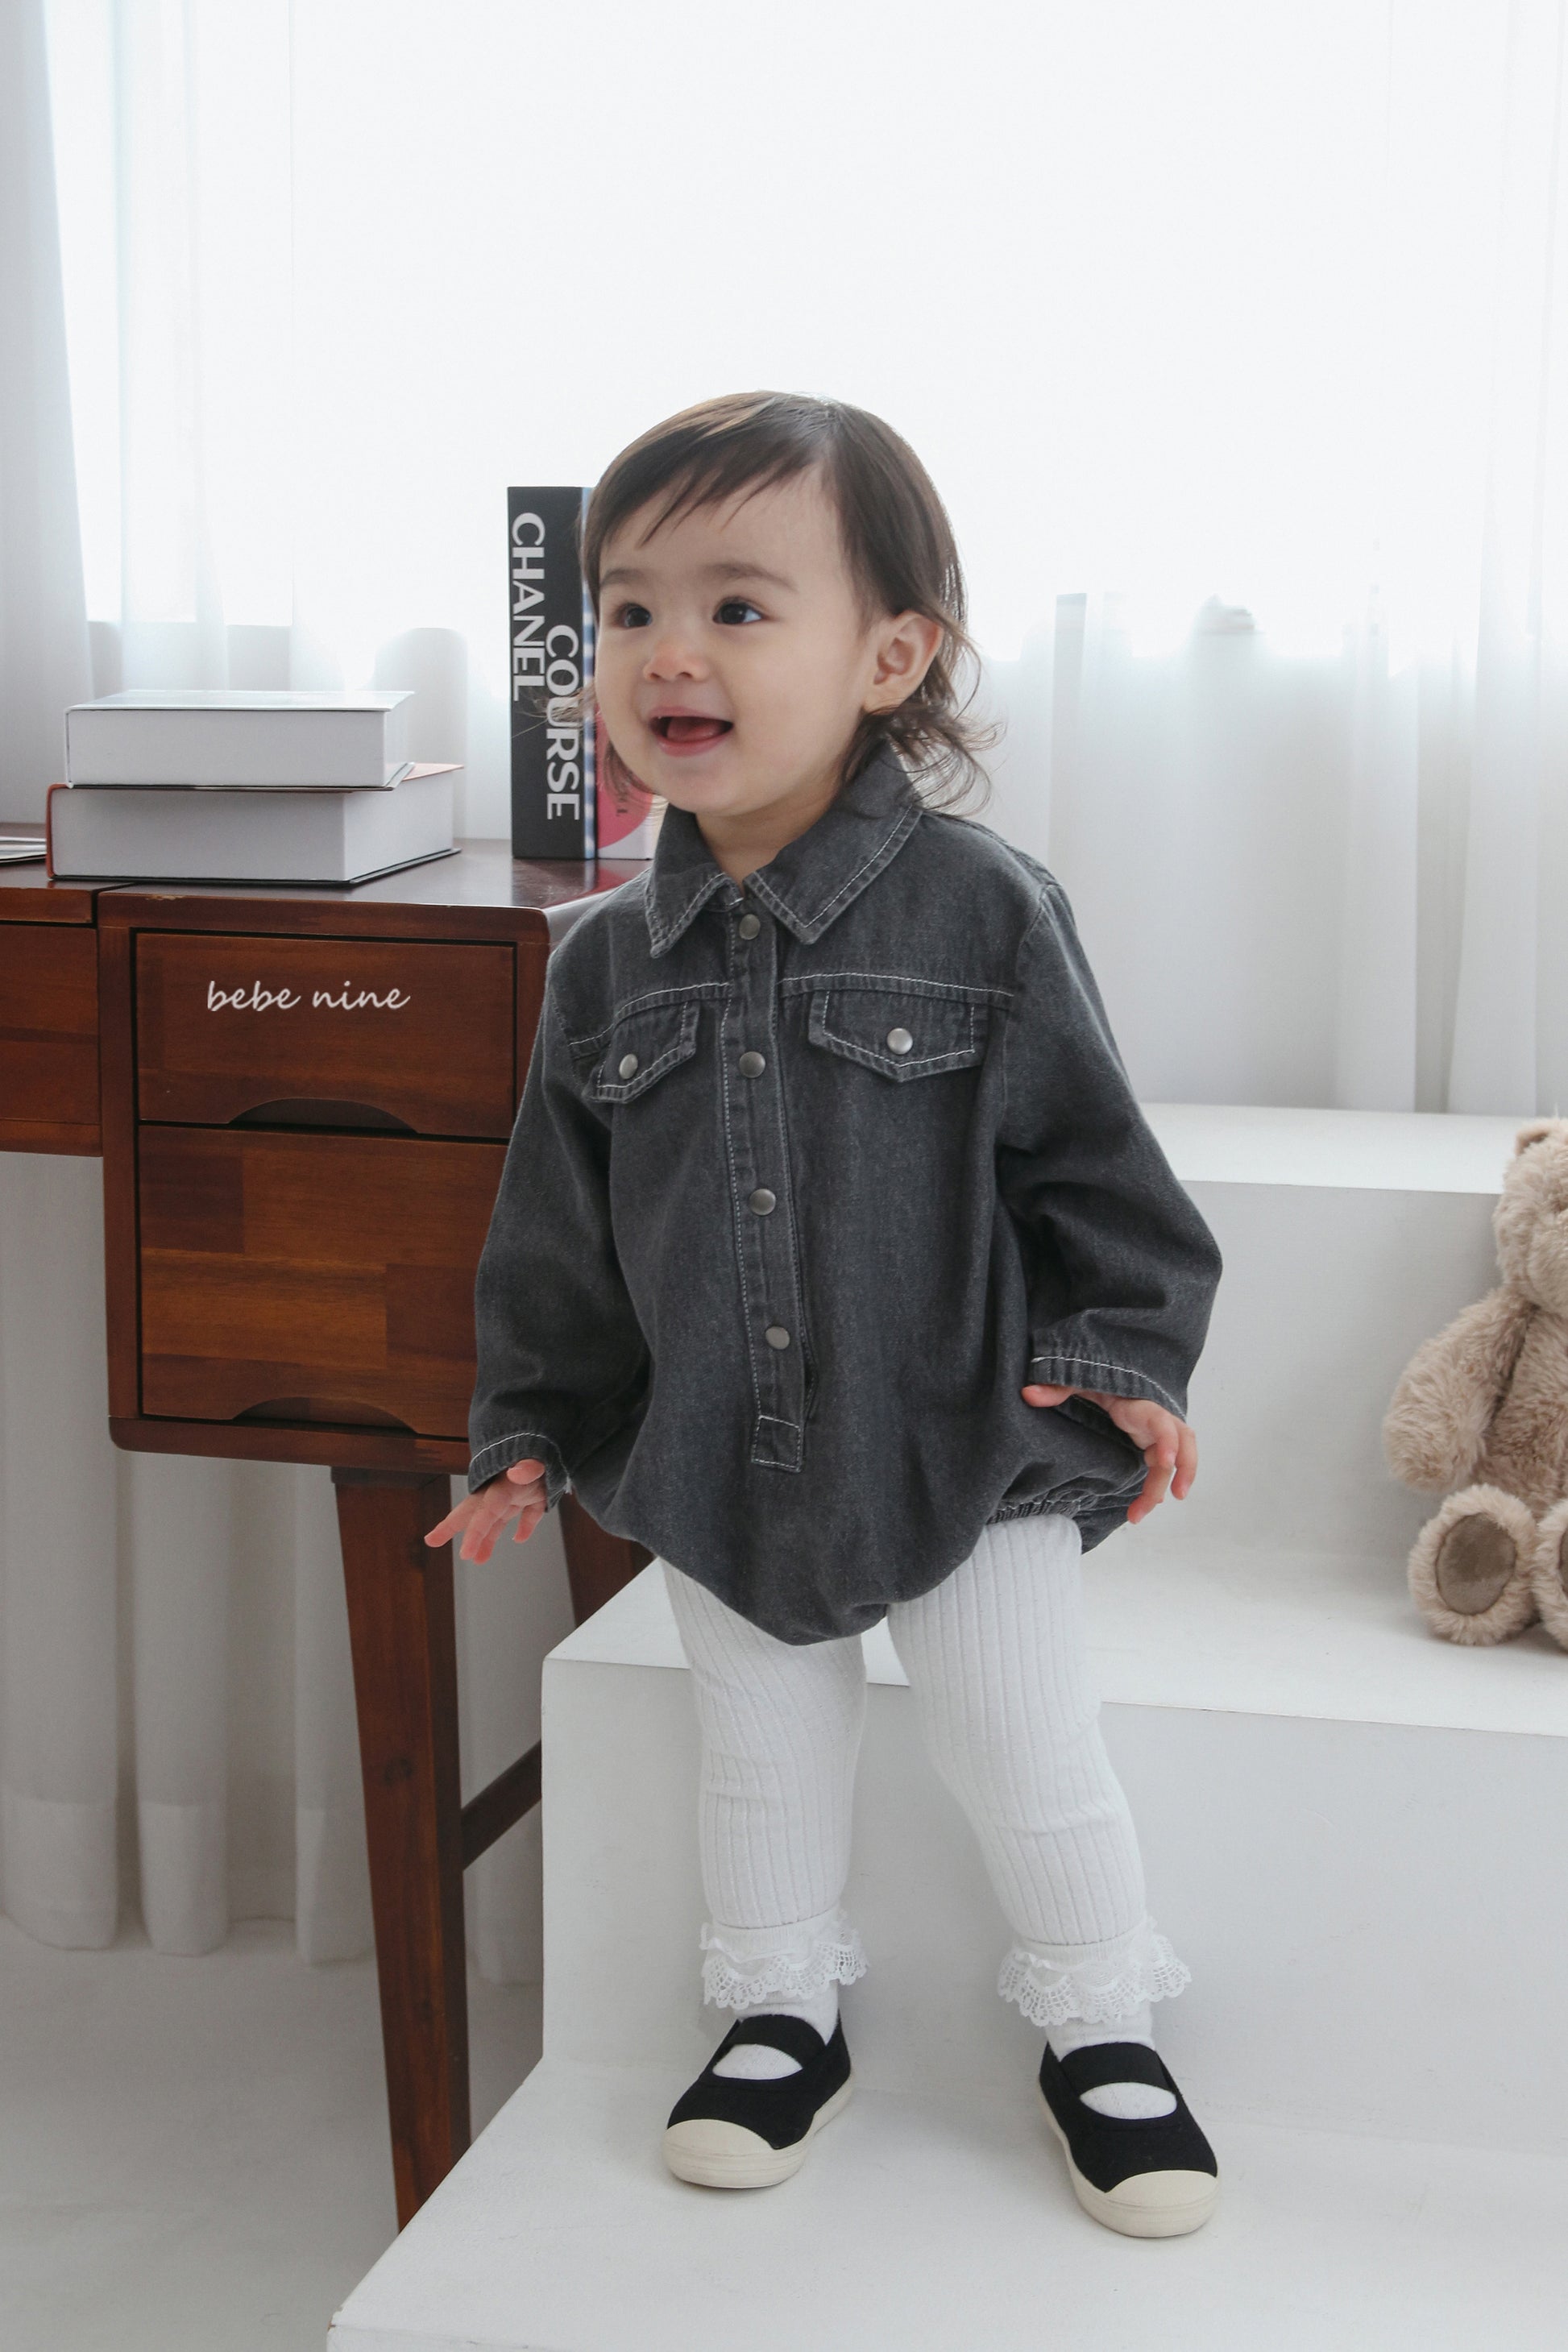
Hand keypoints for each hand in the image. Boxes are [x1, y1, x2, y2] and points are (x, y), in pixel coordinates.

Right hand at [425, 1459, 549, 1561]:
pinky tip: (519, 1538)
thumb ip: (530, 1467)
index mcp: (504, 1485)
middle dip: (453, 1526)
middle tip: (431, 1540)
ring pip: (497, 1518)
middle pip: (476, 1512)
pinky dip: (524, 1526)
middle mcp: (504, 1490)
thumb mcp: (540, 1458)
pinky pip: (527, 1514)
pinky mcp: (534, 1494)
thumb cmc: (547, 1451)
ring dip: (487, 1537)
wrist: (559, 1441)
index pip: (485, 1511)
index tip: (465, 1553)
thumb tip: (516, 1472)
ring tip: (477, 1559)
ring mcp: (518, 1493)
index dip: (475, 1532)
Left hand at [1020, 1383, 1195, 1522]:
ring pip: (1175, 1459)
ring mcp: (1154, 1433)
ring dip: (1163, 1486)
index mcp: (1139, 1405)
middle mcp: (1153, 1419)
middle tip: (1178, 1494)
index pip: (1161, 1421)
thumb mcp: (1077, 1381)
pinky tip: (1139, 1507)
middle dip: (1186, 1467)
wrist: (1105, 1376)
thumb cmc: (1094, 1379)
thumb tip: (1028, 1394)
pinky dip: (1154, 1487)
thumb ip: (1056, 1387)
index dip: (1168, 1440)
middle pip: (1183, 1442)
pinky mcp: (1149, 1443)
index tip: (1165, 1462)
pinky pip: (1161, 1467)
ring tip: (1140, 1514)